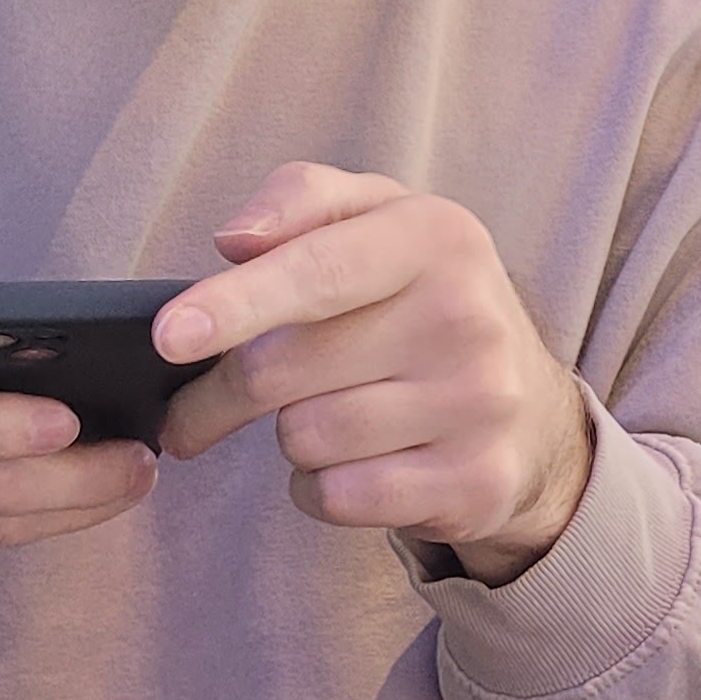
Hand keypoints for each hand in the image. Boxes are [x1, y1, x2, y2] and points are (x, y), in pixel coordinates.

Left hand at [154, 169, 593, 584]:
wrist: (532, 413)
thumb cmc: (422, 304)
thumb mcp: (378, 223)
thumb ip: (302, 202)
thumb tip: (235, 240)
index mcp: (434, 236)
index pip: (316, 271)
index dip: (234, 305)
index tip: (169, 336)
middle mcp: (465, 316)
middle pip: (284, 368)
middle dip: (219, 395)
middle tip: (197, 408)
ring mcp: (478, 403)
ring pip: (306, 438)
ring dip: (290, 438)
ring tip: (324, 418)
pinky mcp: (474, 481)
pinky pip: (338, 497)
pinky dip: (320, 489)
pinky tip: (352, 465)